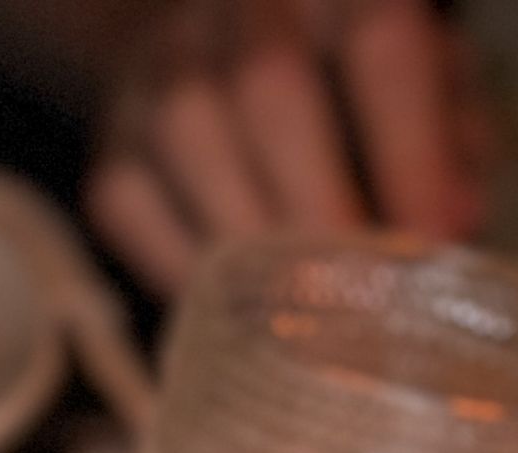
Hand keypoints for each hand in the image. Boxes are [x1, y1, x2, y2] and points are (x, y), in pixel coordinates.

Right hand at [85, 0, 491, 293]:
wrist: (219, 57)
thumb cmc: (344, 79)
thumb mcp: (420, 81)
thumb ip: (446, 138)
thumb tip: (448, 223)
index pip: (376, 45)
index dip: (409, 152)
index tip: (428, 242)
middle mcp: (236, 6)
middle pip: (269, 92)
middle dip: (319, 208)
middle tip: (354, 299)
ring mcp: (156, 69)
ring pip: (189, 140)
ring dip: (249, 244)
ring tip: (294, 316)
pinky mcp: (109, 142)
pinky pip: (130, 206)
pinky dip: (182, 267)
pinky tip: (228, 306)